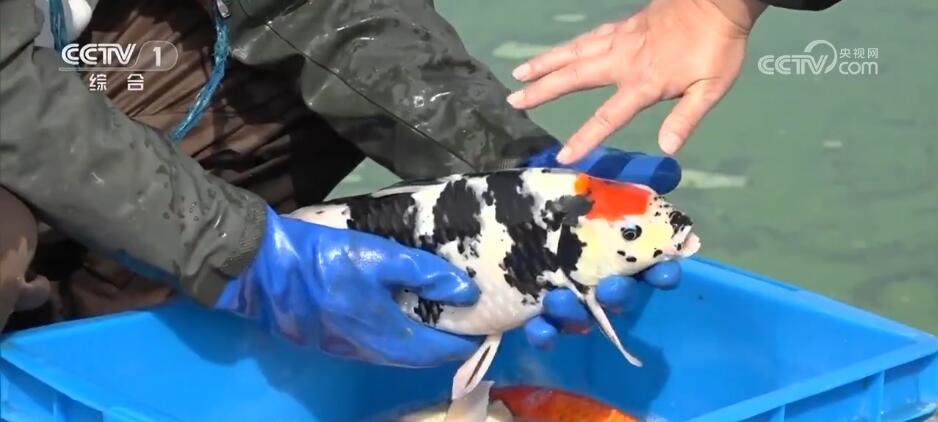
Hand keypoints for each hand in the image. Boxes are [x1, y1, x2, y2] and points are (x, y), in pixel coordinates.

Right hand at [214, 206, 481, 367]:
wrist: (261, 269)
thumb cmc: (325, 258)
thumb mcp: (380, 255)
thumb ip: (425, 273)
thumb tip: (466, 292)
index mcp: (386, 333)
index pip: (440, 349)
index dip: (467, 342)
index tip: (487, 328)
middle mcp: (370, 352)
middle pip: (420, 358)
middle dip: (447, 345)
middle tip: (468, 324)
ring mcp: (347, 350)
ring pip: (398, 355)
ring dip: (422, 343)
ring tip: (441, 320)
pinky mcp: (331, 342)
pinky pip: (377, 348)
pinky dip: (399, 338)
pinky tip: (401, 317)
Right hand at [507, 0, 766, 161]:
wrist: (717, 1)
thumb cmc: (717, 48)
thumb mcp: (711, 88)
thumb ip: (686, 118)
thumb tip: (667, 148)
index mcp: (644, 83)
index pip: (609, 116)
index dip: (585, 137)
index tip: (564, 156)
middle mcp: (623, 62)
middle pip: (575, 78)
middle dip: (543, 91)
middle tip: (514, 101)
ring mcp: (619, 41)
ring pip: (573, 53)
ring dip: (544, 64)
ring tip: (519, 73)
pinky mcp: (622, 27)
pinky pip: (587, 39)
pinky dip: (567, 47)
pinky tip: (556, 53)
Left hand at [521, 144, 683, 347]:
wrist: (486, 214)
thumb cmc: (544, 195)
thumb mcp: (579, 177)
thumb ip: (622, 174)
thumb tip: (668, 170)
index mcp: (610, 248)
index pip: (648, 266)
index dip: (661, 272)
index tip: (664, 272)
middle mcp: (592, 277)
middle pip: (617, 296)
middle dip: (619, 295)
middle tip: (610, 289)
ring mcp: (564, 298)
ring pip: (580, 316)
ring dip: (575, 313)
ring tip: (558, 299)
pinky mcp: (533, 314)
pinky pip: (544, 331)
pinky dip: (544, 332)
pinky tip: (537, 325)